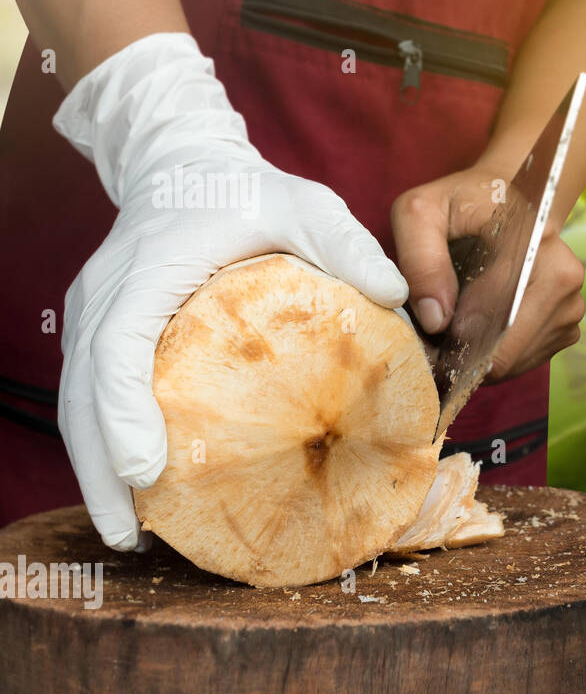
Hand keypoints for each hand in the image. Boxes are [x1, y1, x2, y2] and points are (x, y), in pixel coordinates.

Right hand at [54, 33, 407, 550]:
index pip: (119, 345)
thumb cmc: (247, 191)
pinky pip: (94, 394)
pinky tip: (134, 487)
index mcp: (150, 269)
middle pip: (85, 391)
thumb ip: (348, 246)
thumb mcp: (306, 204)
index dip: (123, 410)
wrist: (183, 161)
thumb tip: (399, 295)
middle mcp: (107, 296)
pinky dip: (105, 442)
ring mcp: (97, 314)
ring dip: (95, 467)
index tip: (144, 468)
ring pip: (78, 401)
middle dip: (98, 466)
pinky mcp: (103, 328)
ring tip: (126, 530)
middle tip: (128, 532)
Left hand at [391, 166, 585, 381]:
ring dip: (480, 357)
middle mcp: (565, 278)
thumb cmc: (462, 204)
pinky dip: (499, 356)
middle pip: (506, 353)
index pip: (492, 323)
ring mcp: (572, 305)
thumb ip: (420, 260)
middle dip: (464, 356)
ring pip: (515, 363)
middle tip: (435, 339)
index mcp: (535, 247)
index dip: (451, 343)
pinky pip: (527, 360)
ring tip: (458, 328)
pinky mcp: (568, 325)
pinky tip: (482, 330)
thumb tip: (436, 320)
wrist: (510, 197)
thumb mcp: (422, 213)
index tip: (426, 340)